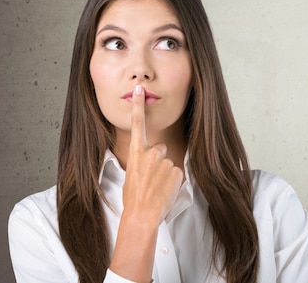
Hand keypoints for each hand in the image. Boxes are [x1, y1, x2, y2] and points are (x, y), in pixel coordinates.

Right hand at [122, 84, 182, 224]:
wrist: (141, 216)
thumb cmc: (133, 198)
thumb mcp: (131, 175)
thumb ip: (142, 161)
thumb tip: (149, 161)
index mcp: (136, 153)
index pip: (137, 125)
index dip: (139, 106)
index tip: (141, 91)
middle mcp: (151, 154)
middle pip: (159, 148)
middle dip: (157, 160)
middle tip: (151, 178)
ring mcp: (165, 162)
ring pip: (168, 162)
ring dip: (165, 173)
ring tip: (156, 187)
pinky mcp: (177, 170)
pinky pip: (176, 172)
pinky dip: (172, 181)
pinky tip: (164, 190)